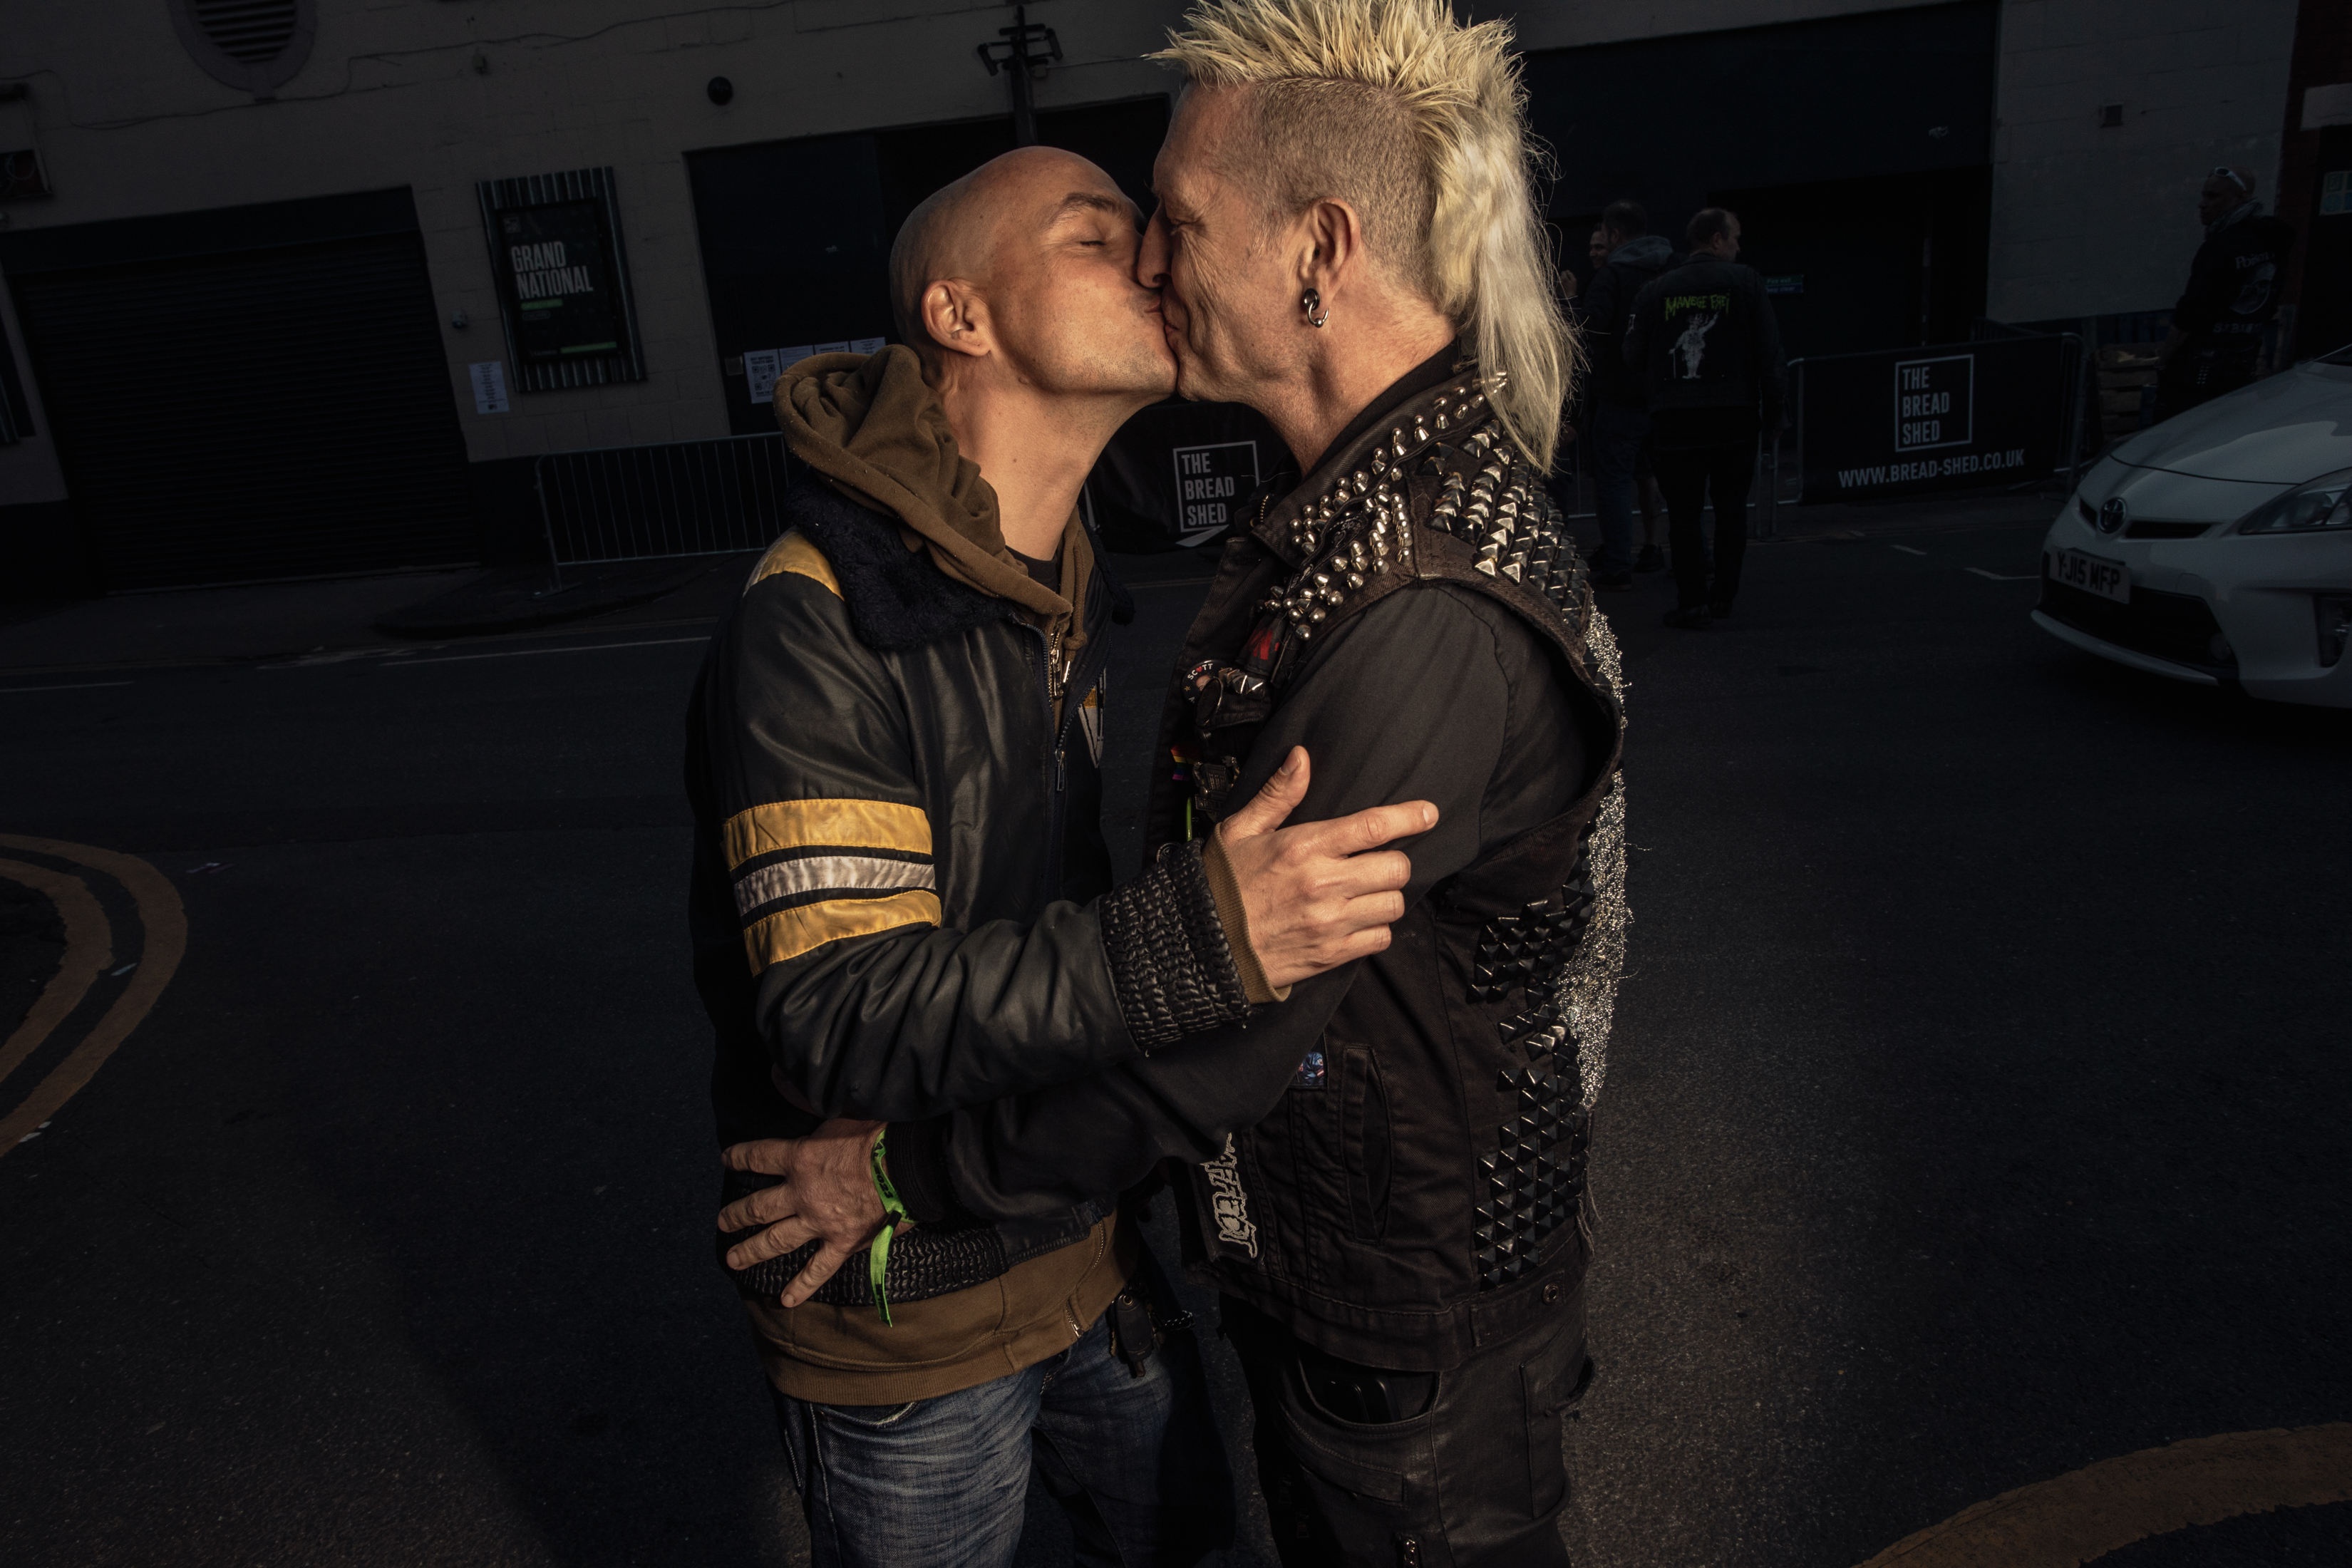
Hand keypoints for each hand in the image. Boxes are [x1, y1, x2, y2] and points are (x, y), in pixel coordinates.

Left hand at [718, 1118, 887, 1307]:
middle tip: (722, 1222)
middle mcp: (801, 1193)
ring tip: (733, 1259)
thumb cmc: (880, 1134)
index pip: (759, 1157)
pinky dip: (802, 1286)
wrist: (909, 1164)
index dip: (739, 1157)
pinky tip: (786, 1300)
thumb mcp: (840, 1115)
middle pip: (758, 1207)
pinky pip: (818, 1269)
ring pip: (776, 1240)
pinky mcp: (842, 1242)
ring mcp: (819, 1221)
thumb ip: (815, 1117)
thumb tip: (798, 1100)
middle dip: (736, 1215)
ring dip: (751, 1250)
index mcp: (799, 1158)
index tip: (727, 1159)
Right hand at [1216, 746, 1434, 990]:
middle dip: (1394, 862)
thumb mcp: (1241, 830)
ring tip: (1365, 893)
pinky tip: (1356, 920)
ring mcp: (1330, 922)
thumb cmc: (1223, 884)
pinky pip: (1380, 938)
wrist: (1202, 945)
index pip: (1373, 826)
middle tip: (1377, 862)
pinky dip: (1376, 929)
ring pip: (1394, 904)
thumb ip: (1279, 794)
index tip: (1428, 813)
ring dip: (1386, 896)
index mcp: (1303, 847)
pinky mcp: (1331, 954)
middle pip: (1396, 868)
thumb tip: (1301, 756)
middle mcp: (1322, 884)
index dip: (1409, 817)